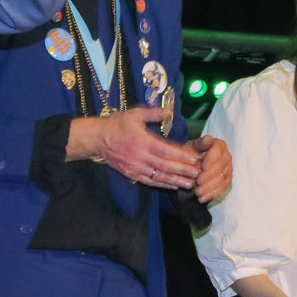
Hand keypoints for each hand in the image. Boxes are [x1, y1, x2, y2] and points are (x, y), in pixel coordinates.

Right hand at [69, 106, 201, 187]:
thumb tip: (168, 111)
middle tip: (199, 174)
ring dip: (175, 181)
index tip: (195, 159)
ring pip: (158, 176)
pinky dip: (162, 185)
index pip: (165, 151)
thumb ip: (152, 113)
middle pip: (165, 166)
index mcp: (142, 141)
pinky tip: (174, 186)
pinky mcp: (131, 174)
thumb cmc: (117, 124)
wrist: (97, 139)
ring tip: (191, 184)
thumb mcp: (134, 114)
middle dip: (183, 171)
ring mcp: (135, 167)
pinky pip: (149, 181)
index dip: (181, 156)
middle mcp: (140, 156)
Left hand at [190, 134, 231, 203]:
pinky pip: (222, 189)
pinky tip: (201, 198)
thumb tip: (208, 138)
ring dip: (209, 187)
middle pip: (221, 167)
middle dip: (209, 176)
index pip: (219, 151)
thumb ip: (200, 143)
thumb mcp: (191, 147)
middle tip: (197, 182)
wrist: (190, 166)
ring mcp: (228, 169)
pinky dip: (211, 194)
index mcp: (219, 145)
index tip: (202, 166)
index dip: (211, 159)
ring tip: (197, 193)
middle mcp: (227, 156)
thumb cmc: (190, 154)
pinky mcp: (226, 181)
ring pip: (222, 180)